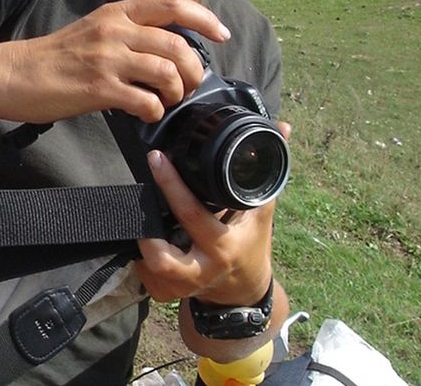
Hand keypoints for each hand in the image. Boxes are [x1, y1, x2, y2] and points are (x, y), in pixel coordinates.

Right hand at [0, 0, 230, 124]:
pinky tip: (145, 113)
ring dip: (176, 92)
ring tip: (167, 100)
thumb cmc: (54, 57)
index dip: (204, 17)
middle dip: (194, 69)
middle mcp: (114, 31)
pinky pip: (146, 101)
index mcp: (116, 12)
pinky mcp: (98, 88)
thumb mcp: (94, 29)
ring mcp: (107, 59)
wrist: (15, 74)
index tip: (221, 34)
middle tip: (189, 85)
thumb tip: (166, 49)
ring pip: (167, 72)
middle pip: (177, 44)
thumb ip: (128, 32)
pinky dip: (155, 111)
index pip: (172, 3)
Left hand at [133, 149, 274, 305]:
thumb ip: (265, 171)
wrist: (245, 292)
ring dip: (142, 248)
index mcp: (223, 245)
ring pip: (150, 271)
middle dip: (147, 233)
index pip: (191, 213)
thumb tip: (280, 127)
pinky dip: (140, 262)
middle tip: (139, 201)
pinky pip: (145, 280)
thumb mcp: (261, 211)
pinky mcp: (168, 294)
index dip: (171, 185)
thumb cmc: (251, 244)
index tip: (156, 158)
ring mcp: (184, 286)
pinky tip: (145, 246)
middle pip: (163, 259)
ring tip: (142, 225)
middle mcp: (202, 269)